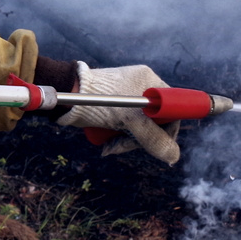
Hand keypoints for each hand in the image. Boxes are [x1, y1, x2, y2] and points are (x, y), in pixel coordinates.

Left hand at [57, 62, 181, 164]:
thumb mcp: (131, 123)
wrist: (66, 94)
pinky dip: (118, 136)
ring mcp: (126, 95)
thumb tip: (173, 157)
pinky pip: (124, 125)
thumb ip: (154, 140)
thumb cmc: (100, 102)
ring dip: (126, 141)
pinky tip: (107, 143)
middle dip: (140, 139)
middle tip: (125, 146)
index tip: (158, 141)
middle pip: (154, 120)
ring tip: (111, 147)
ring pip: (137, 126)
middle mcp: (141, 86)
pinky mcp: (113, 105)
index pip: (171, 108)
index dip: (167, 128)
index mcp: (150, 82)